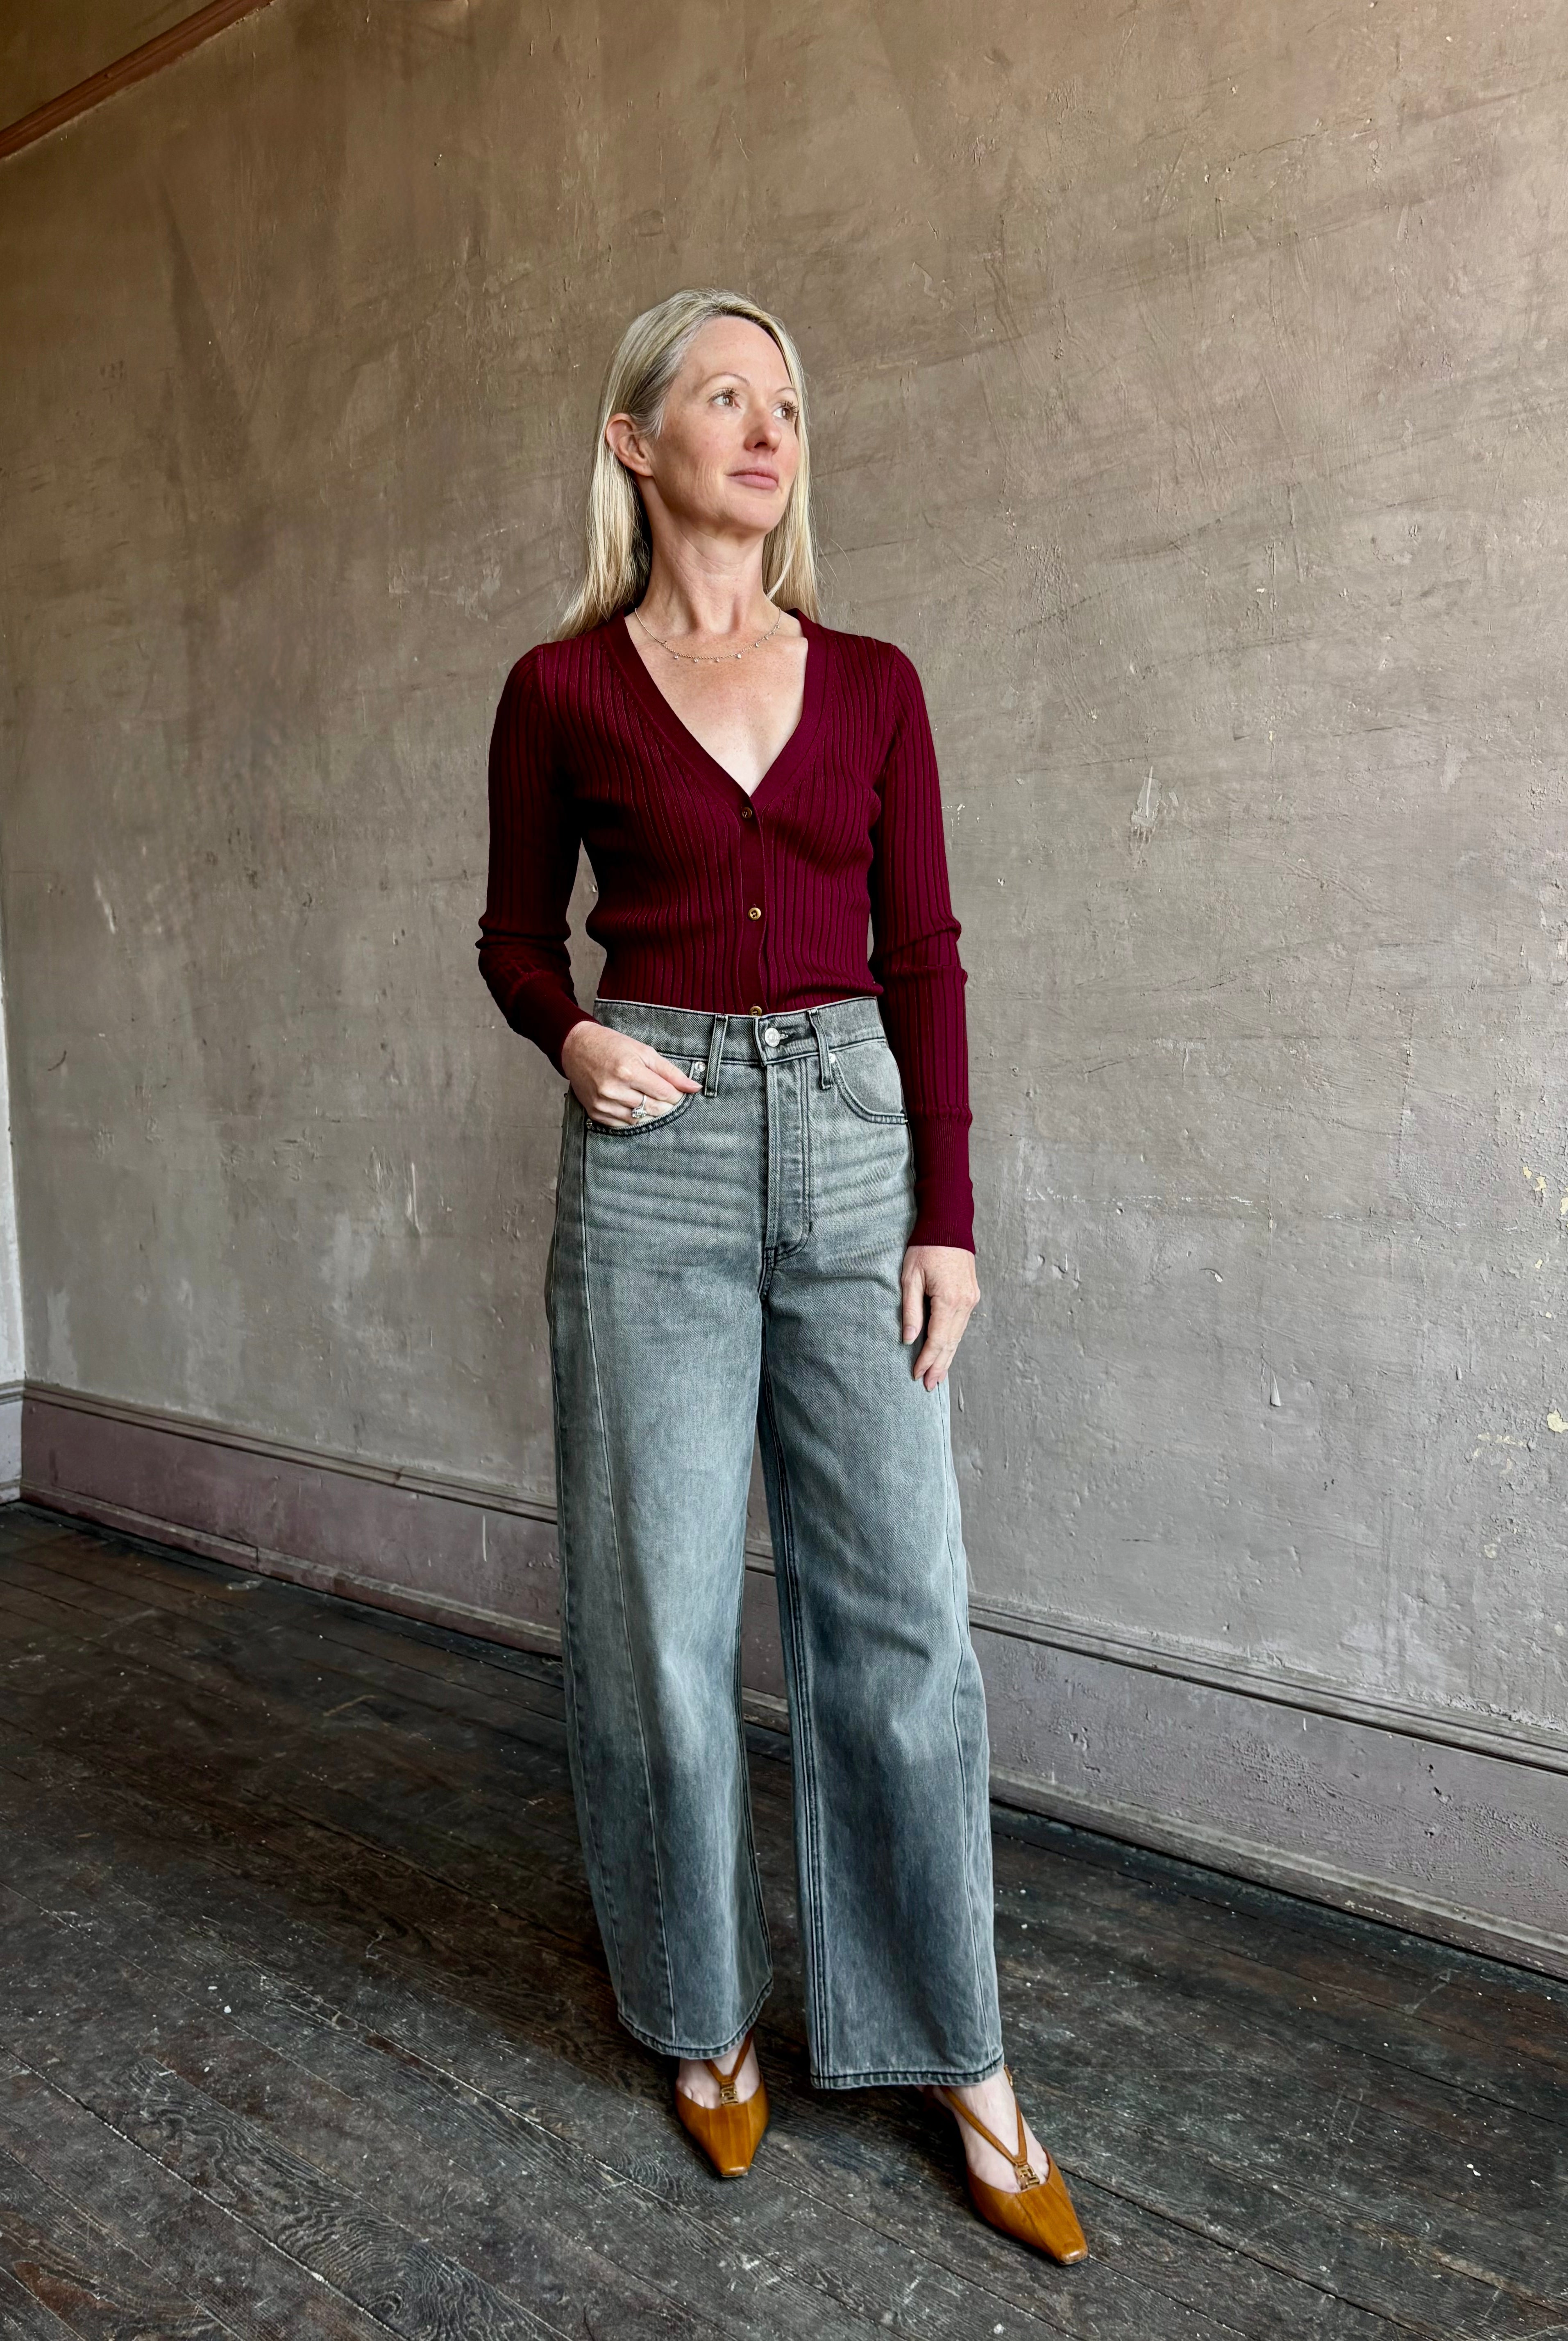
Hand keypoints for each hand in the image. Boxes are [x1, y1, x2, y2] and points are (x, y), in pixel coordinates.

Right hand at [560, 1020, 701, 1126]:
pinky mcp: (596, 1112)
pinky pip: (623, 1124)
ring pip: (640, 1119)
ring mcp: (603, 1103)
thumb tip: (694, 1087)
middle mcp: (614, 1089)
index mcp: (628, 1071)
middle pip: (654, 1108)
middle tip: (663, 1095)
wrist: (577, 1048)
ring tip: (647, 1098)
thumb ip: (670, 1072)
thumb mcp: (644, 1052)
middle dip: (664, 1104)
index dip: (676, 1095)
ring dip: (649, 1112)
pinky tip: (632, 1103)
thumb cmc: (612, 1046)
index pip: (665, 1093)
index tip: (676, 1091)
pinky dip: (633, 1117)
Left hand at [901, 1244, 979, 1388]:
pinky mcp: (972, 1295)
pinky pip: (962, 1325)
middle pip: (951, 1342)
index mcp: (949, 1299)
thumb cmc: (925, 1248)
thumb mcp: (910, 1278)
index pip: (937, 1339)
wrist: (949, 1224)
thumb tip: (909, 1339)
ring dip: (947, 1356)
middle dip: (939, 1365)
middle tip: (928, 1385)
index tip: (916, 1375)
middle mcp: (965, 1303)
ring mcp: (972, 1299)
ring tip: (937, 1376)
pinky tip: (946, 1351)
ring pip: (958, 1336)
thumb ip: (911, 1310)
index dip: (926, 1360)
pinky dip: (953, 1340)